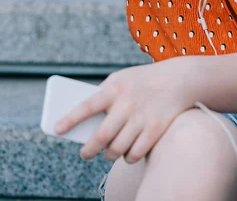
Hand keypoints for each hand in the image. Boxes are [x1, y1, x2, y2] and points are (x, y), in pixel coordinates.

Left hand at [54, 57, 194, 162]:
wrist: (179, 78)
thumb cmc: (142, 81)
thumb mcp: (121, 79)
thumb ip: (103, 96)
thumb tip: (83, 125)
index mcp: (115, 88)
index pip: (87, 106)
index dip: (70, 119)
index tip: (56, 129)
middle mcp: (127, 103)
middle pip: (101, 137)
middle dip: (89, 150)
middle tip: (85, 153)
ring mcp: (142, 118)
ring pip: (116, 150)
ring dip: (109, 155)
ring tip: (109, 152)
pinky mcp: (156, 130)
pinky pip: (134, 154)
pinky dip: (128, 157)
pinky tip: (128, 152)